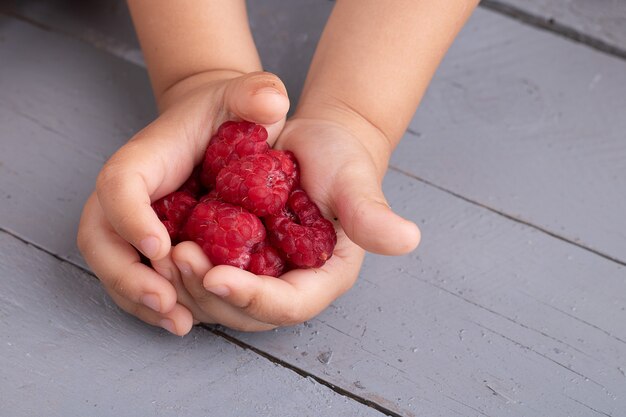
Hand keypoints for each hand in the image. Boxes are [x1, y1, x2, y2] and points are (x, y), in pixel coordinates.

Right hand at [77, 71, 289, 334]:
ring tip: (177, 323)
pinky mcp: (145, 242)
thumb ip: (257, 92)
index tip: (162, 246)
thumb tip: (270, 102)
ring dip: (137, 298)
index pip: (120, 184)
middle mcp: (127, 193)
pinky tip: (183, 321)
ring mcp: (131, 221)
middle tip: (166, 300)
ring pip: (112, 265)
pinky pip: (133, 277)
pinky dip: (149, 303)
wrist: (217, 127)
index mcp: (143, 157)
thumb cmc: (229, 112)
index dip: (132, 217)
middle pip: (100, 236)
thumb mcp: (246, 96)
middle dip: (126, 274)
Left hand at [170, 111, 420, 330]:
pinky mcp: (238, 262)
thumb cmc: (338, 158)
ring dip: (188, 285)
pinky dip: (183, 270)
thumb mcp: (353, 181)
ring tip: (163, 251)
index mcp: (324, 277)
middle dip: (209, 293)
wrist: (311, 144)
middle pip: (247, 312)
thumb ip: (372, 214)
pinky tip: (161, 246)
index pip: (289, 305)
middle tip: (177, 257)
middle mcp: (291, 285)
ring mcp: (262, 277)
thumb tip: (408, 239)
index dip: (254, 298)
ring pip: (220, 302)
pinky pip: (206, 278)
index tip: (218, 276)